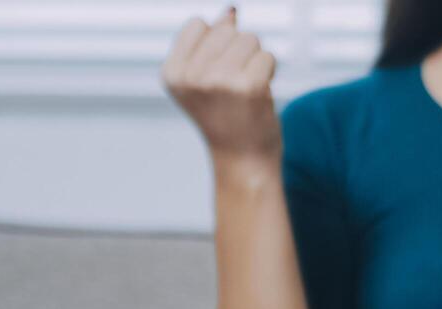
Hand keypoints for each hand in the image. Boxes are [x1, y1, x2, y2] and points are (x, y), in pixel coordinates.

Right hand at [162, 7, 280, 166]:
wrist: (243, 160)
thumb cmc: (226, 118)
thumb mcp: (205, 78)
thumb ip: (212, 42)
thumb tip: (231, 11)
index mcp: (172, 73)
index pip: (199, 24)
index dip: (216, 45)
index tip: (217, 75)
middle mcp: (192, 76)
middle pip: (227, 29)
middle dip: (238, 51)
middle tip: (235, 86)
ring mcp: (220, 81)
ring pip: (250, 39)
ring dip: (255, 60)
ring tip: (247, 89)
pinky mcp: (250, 86)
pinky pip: (267, 55)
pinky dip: (269, 71)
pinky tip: (261, 94)